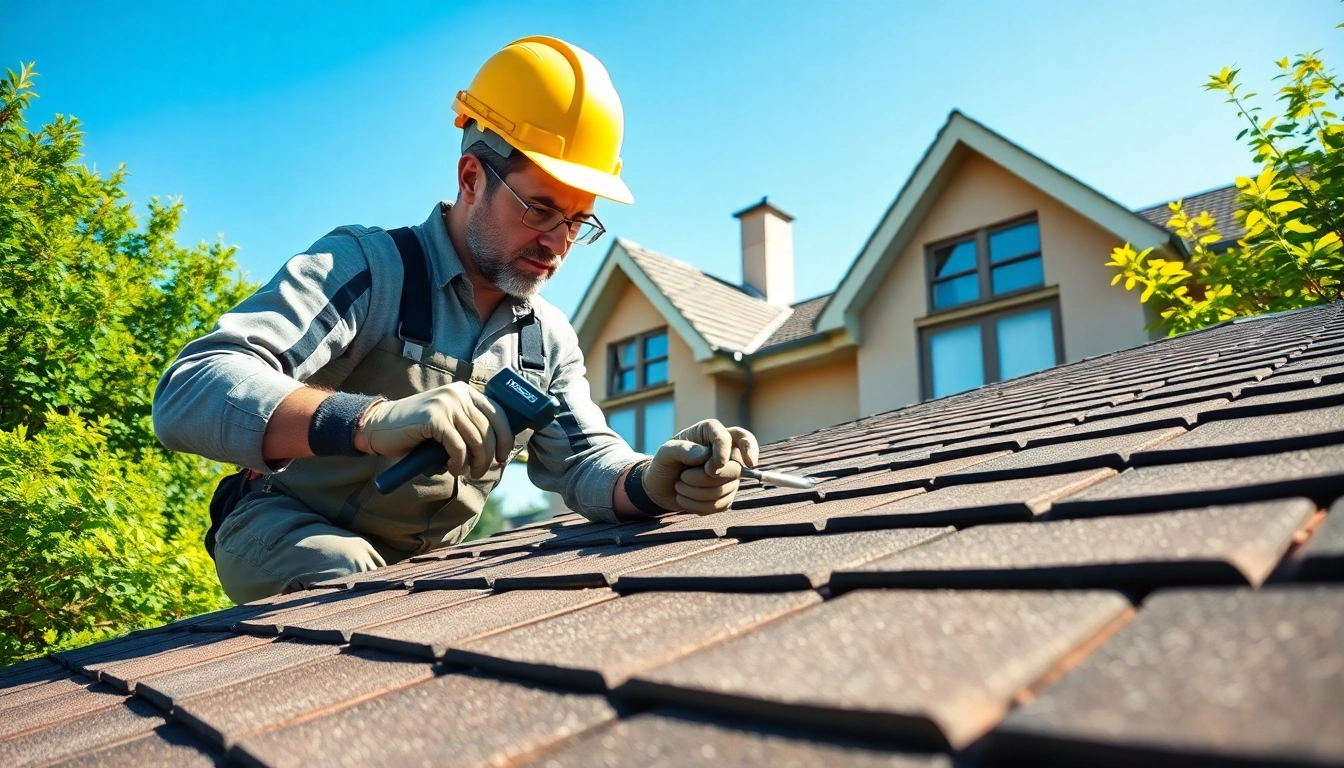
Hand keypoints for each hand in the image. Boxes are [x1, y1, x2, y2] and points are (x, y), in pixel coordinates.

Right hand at [356, 382, 513, 478]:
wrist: (379, 426)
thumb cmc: (415, 430)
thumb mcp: (447, 421)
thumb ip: (467, 425)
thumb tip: (497, 448)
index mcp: (465, 391)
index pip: (498, 413)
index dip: (505, 438)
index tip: (503, 457)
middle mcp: (458, 394)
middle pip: (489, 430)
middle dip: (489, 456)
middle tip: (480, 472)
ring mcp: (446, 404)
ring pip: (476, 440)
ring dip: (474, 462)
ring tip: (466, 473)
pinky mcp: (434, 418)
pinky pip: (458, 447)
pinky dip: (458, 462)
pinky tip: (451, 468)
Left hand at [642, 419, 758, 513]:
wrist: (661, 486)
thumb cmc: (664, 464)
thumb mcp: (664, 453)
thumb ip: (681, 449)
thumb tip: (705, 454)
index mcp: (713, 432)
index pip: (738, 436)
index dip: (726, 451)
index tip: (713, 467)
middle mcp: (727, 451)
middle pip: (734, 468)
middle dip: (707, 479)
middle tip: (683, 477)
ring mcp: (730, 473)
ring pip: (728, 489)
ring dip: (698, 493)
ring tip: (678, 486)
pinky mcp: (728, 493)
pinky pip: (722, 504)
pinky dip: (700, 506)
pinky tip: (684, 500)